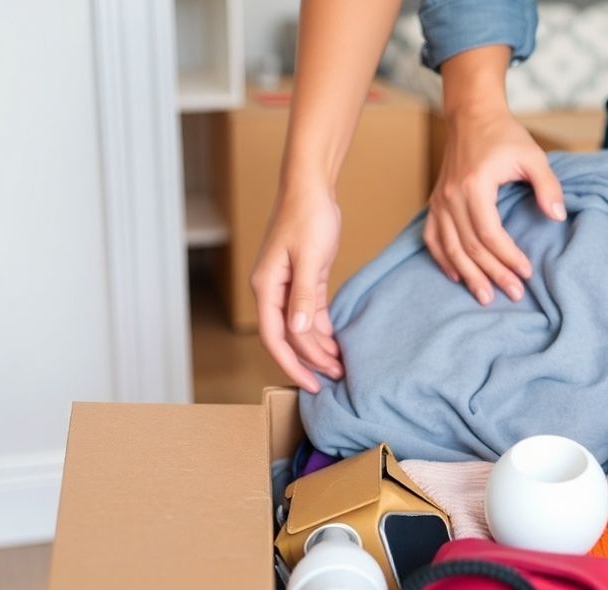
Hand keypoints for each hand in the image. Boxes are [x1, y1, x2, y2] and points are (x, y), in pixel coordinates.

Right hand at [251, 183, 344, 392]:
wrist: (311, 187)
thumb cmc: (308, 216)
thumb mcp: (310, 257)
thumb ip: (304, 295)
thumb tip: (298, 331)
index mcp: (266, 287)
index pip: (275, 338)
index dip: (292, 365)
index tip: (310, 385)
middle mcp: (273, 290)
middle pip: (288, 338)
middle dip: (310, 360)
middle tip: (336, 378)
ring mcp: (287, 286)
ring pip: (300, 328)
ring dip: (318, 348)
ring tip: (340, 365)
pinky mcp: (305, 279)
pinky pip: (311, 314)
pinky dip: (322, 330)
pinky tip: (336, 344)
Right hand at [426, 106, 565, 304]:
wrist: (472, 117)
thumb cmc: (504, 136)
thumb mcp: (533, 156)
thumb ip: (547, 186)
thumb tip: (557, 216)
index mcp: (474, 185)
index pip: (490, 233)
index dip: (508, 257)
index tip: (526, 272)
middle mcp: (451, 196)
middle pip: (470, 247)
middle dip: (493, 273)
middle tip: (514, 293)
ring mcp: (439, 201)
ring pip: (451, 248)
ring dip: (468, 275)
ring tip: (486, 296)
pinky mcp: (435, 203)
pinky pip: (433, 238)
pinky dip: (444, 260)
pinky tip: (457, 276)